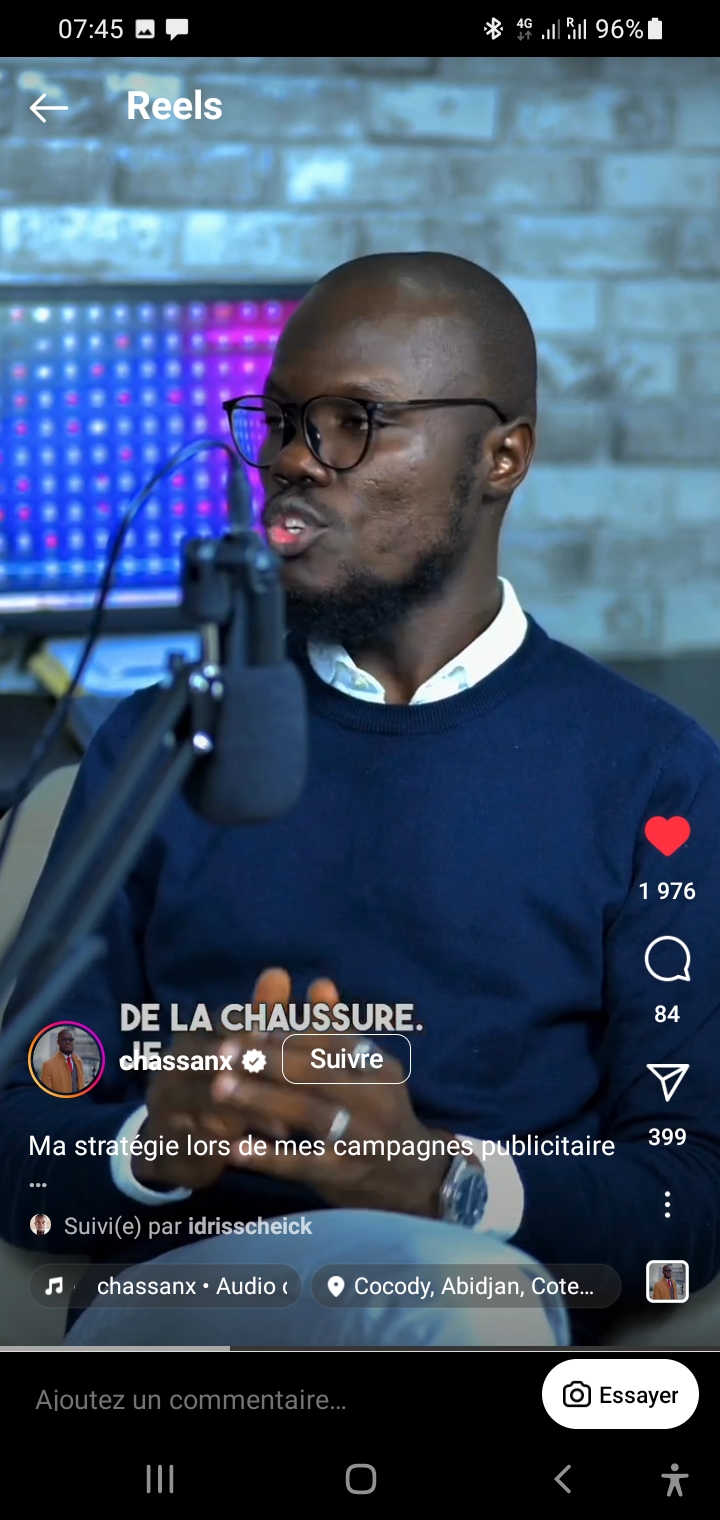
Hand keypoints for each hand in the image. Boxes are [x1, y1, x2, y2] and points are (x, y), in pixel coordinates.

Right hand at [131, 968, 292, 1190]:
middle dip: (261, 1074)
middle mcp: (173, 1063)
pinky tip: (259, 1153)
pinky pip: (199, 1142)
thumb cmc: (217, 1085)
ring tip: (287, 1126)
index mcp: (192, 1035)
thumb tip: (278, 972)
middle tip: (303, 1088)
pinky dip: (233, 1146)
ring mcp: (165, 1103)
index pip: (230, 1024)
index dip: (268, 1034)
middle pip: (219, 1062)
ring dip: (250, 1114)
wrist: (168, 1142)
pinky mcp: (166, 1141)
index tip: (305, 1047)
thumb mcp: (241, 1051)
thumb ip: (261, 1015)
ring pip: (209, 1104)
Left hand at [210, 973, 452, 1216]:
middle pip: (317, 1072)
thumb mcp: (367, 1070)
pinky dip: (268, 1157)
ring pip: (309, 1113)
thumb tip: (319, 983)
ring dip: (261, 1099)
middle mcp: (375, 1098)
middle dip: (267, 1059)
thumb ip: (338, 1030)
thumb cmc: (376, 1110)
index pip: (332, 1039)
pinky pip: (303, 1163)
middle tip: (223, 1050)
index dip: (289, 1032)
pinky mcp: (345, 1174)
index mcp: (377, 1066)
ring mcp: (362, 1138)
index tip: (250, 1024)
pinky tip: (235, 1148)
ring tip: (220, 1088)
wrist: (409, 1174)